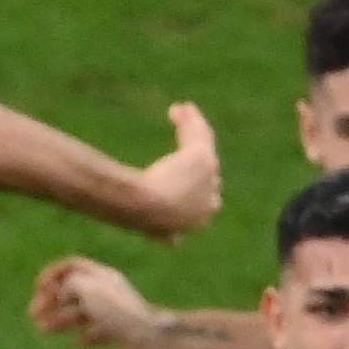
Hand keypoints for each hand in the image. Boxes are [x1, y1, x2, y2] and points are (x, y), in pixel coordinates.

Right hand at [32, 253, 160, 348]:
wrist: (150, 340)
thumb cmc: (118, 311)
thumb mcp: (87, 288)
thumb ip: (68, 284)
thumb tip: (59, 295)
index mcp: (102, 276)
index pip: (72, 266)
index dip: (52, 273)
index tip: (38, 288)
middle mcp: (107, 292)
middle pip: (73, 291)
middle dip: (51, 301)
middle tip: (33, 314)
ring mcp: (112, 314)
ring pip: (81, 314)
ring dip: (60, 320)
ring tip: (44, 330)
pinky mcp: (118, 335)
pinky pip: (96, 334)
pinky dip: (84, 337)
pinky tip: (77, 344)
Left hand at [130, 102, 221, 240]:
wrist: (145, 206)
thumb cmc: (138, 215)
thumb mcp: (150, 223)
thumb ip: (161, 231)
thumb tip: (172, 240)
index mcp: (196, 221)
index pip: (206, 198)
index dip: (196, 181)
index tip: (180, 168)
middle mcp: (210, 202)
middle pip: (209, 170)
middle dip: (197, 150)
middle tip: (187, 136)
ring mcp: (208, 179)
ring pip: (203, 147)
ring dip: (193, 129)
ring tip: (180, 112)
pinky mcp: (203, 159)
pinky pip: (201, 134)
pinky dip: (193, 120)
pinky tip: (182, 108)